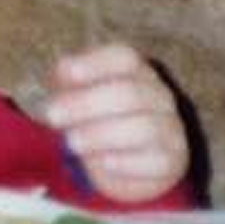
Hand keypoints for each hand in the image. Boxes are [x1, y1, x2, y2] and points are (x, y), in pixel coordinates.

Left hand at [43, 43, 188, 204]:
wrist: (126, 166)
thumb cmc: (98, 121)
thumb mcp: (78, 97)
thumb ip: (68, 81)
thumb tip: (63, 70)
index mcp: (137, 72)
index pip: (124, 58)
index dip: (95, 64)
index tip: (66, 74)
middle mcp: (159, 96)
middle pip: (130, 92)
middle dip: (86, 103)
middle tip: (52, 116)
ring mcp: (170, 128)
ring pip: (143, 127)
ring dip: (101, 134)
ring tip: (71, 143)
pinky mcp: (172, 161)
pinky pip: (154, 161)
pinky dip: (125, 163)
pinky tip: (102, 163)